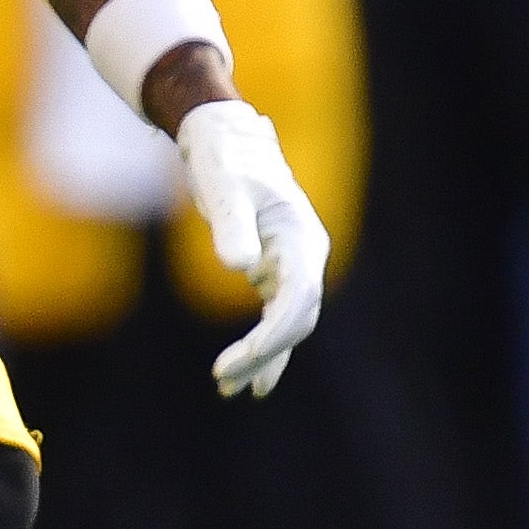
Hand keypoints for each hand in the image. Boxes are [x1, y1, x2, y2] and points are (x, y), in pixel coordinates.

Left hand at [178, 101, 327, 397]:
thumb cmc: (224, 159)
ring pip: (287, 324)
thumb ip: (232, 225)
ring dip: (262, 358)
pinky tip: (246, 380)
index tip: (241, 359)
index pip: (298, 298)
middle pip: (296, 319)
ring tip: (228, 389)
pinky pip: (275, 319)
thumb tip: (241, 267)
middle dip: (264, 354)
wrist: (225, 139)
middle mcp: (305, 256)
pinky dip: (262, 349)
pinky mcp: (275, 272)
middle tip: (224, 380)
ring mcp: (293, 266)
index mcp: (301, 237)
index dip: (273, 334)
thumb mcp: (223, 187)